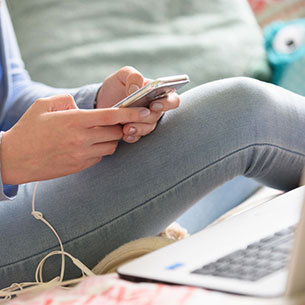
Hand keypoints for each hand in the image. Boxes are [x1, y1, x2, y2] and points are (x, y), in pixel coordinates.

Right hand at [0, 94, 158, 183]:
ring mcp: (82, 155)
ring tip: (100, 134)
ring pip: (110, 147)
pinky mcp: (80, 166)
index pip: (111, 116)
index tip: (145, 111)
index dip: (131, 113)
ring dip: (111, 140)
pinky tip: (89, 145)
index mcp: (75, 120)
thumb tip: (80, 105)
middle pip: (115, 132)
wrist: (14, 159)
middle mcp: (82, 138)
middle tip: (116, 123)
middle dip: (120, 127)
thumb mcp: (43, 106)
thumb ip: (65, 100)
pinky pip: (100, 157)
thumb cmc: (27, 130)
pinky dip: (100, 150)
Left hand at [96, 66, 179, 142]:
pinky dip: (131, 137)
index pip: (173, 100)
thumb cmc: (117, 85)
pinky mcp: (135, 132)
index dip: (167, 104)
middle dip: (147, 117)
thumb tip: (136, 88)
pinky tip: (124, 135)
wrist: (102, 99)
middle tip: (137, 115)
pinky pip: (137, 137)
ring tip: (126, 127)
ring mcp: (145, 122)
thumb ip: (133, 76)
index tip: (154, 105)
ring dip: (138, 128)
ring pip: (148, 128)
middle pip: (158, 116)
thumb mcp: (123, 75)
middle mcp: (154, 109)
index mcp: (158, 93)